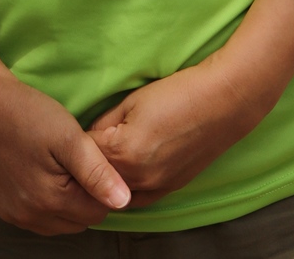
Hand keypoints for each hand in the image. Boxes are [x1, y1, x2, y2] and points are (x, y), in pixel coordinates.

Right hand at [0, 66, 128, 235]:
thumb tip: (124, 201)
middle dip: (85, 197)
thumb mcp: (69, 136)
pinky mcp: (1, 208)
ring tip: (59, 167)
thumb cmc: (28, 114)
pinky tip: (40, 175)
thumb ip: (97, 172)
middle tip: (76, 162)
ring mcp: (13, 215)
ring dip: (65, 203)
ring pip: (57, 223)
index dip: (103, 186)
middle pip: (78, 221)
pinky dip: (45, 204)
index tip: (93, 161)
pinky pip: (35, 219)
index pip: (98, 211)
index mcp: (51, 200)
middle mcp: (30, 217)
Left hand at [88, 60, 259, 207]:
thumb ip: (105, 122)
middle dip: (87, 166)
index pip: (84, 156)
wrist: (222, 103)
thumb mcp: (133, 100)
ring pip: (115, 193)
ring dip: (105, 179)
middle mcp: (138, 178)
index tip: (70, 136)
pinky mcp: (169, 190)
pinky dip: (124, 188)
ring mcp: (155, 188)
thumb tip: (89, 136)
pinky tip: (122, 174)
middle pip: (97, 180)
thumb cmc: (178, 93)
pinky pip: (136, 198)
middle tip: (81, 150)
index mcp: (124, 152)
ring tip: (100, 162)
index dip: (77, 144)